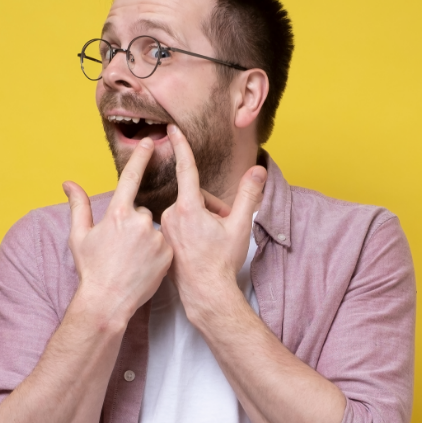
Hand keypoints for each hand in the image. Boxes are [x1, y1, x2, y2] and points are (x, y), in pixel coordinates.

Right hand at [62, 137, 172, 323]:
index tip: (150, 142)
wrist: (108, 302)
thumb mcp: (79, 236)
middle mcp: (139, 221)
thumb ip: (78, 206)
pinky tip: (144, 265)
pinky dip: (156, 250)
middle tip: (121, 248)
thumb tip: (68, 183)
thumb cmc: (91, 269)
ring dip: (144, 237)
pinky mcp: (168, 252)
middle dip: (132, 224)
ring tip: (132, 259)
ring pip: (152, 227)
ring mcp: (156, 237)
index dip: (141, 157)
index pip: (131, 177)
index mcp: (117, 214)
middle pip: (140, 211)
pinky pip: (163, 242)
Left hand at [160, 125, 266, 313]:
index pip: (186, 169)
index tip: (171, 129)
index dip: (181, 146)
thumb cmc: (221, 262)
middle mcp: (171, 215)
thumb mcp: (240, 226)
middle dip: (212, 207)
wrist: (205, 293)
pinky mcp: (163, 239)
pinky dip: (191, 230)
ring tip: (211, 241)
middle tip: (223, 228)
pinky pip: (179, 224)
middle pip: (195, 196)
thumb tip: (258, 170)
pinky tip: (199, 248)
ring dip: (202, 219)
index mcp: (188, 207)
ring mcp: (165, 228)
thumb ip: (248, 195)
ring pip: (187, 211)